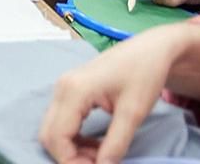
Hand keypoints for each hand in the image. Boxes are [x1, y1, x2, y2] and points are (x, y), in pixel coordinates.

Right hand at [39, 25, 199, 163]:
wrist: (150, 48)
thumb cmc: (144, 74)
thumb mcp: (133, 113)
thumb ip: (115, 144)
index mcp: (74, 91)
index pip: (58, 137)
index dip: (72, 161)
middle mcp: (62, 88)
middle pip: (49, 135)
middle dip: (69, 157)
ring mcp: (63, 88)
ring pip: (53, 130)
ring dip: (72, 149)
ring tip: (101, 157)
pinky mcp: (69, 91)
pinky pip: (61, 122)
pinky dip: (74, 139)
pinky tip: (96, 145)